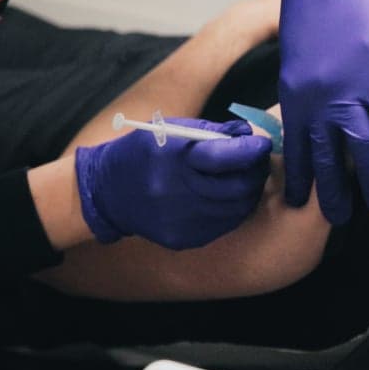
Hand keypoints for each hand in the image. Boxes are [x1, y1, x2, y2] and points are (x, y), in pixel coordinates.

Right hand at [74, 119, 271, 249]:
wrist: (106, 192)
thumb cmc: (144, 152)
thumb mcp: (172, 129)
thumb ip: (213, 131)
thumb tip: (248, 135)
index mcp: (175, 159)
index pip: (228, 157)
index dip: (253, 150)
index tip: (262, 144)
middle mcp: (178, 193)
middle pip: (239, 188)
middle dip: (256, 172)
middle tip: (258, 162)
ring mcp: (181, 221)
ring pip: (236, 210)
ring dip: (247, 192)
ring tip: (243, 178)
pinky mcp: (182, 239)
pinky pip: (222, 226)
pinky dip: (230, 210)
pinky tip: (224, 197)